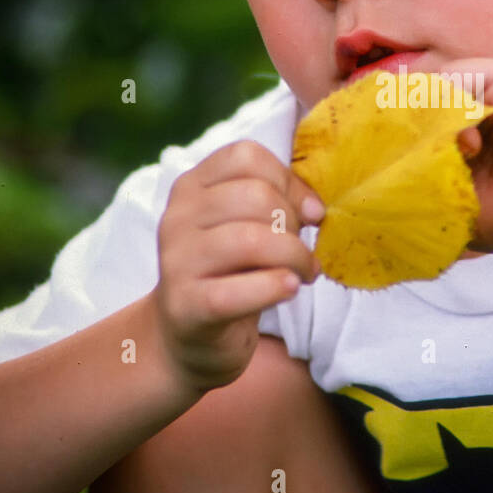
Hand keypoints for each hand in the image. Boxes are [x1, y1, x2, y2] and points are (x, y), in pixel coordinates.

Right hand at [154, 140, 324, 393]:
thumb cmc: (229, 272)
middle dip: (294, 224)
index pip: (246, 156)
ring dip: (294, 257)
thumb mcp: (247, 226)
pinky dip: (274, 287)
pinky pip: (238, 291)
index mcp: (192, 186)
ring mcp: (177, 261)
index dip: (289, 182)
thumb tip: (315, 208)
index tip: (309, 214)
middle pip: (254, 195)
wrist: (186, 336)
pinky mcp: (186, 305)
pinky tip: (288, 288)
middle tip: (302, 253)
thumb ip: (277, 202)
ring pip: (251, 240)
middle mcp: (177, 217)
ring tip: (304, 274)